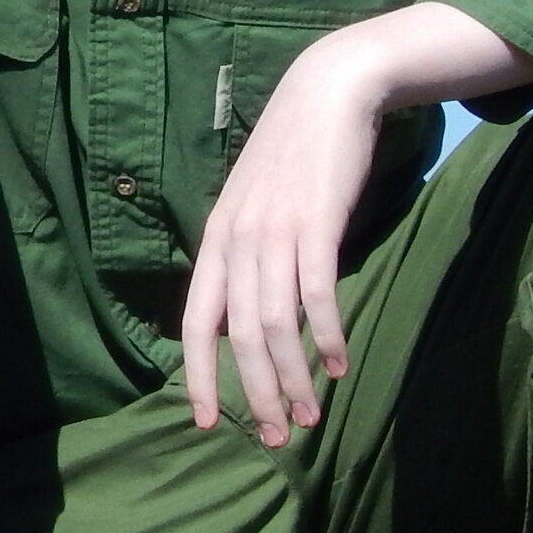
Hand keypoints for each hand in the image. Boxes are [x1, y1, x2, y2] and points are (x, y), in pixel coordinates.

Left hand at [180, 1, 532, 444]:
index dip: (199, 377)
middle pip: (239, 336)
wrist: (327, 93)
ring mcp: (274, 231)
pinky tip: (337, 365)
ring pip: (276, 323)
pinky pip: (316, 292)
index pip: (194, 324)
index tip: (209, 424)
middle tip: (278, 438)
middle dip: (256, 394)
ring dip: (293, 377)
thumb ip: (246, 261)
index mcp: (214, 243)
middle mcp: (236, 241)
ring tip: (311, 416)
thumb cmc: (292, 159)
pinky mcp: (316, 221)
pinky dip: (325, 334)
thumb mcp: (252, 209)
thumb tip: (246, 320)